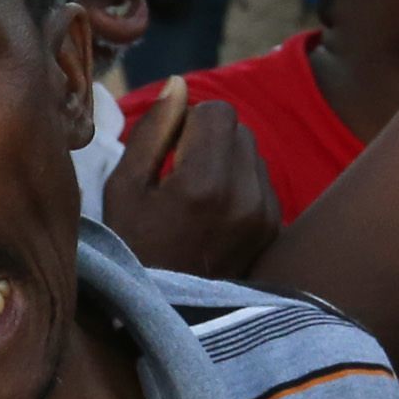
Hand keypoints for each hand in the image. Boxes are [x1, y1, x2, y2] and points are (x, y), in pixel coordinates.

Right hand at [102, 78, 278, 281]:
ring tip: (197, 197)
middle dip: (209, 138)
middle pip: (239, 128)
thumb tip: (178, 83)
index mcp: (205, 183)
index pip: (218, 111)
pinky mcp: (274, 228)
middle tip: (179, 173)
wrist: (165, 316)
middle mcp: (246, 196)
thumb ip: (153, 130)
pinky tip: (215, 214)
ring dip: (226, 161)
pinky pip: (262, 180)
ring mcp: (266, 215)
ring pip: (252, 152)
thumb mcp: (125, 188)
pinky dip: (240, 185)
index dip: (189, 121)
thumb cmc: (132, 248)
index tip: (168, 152)